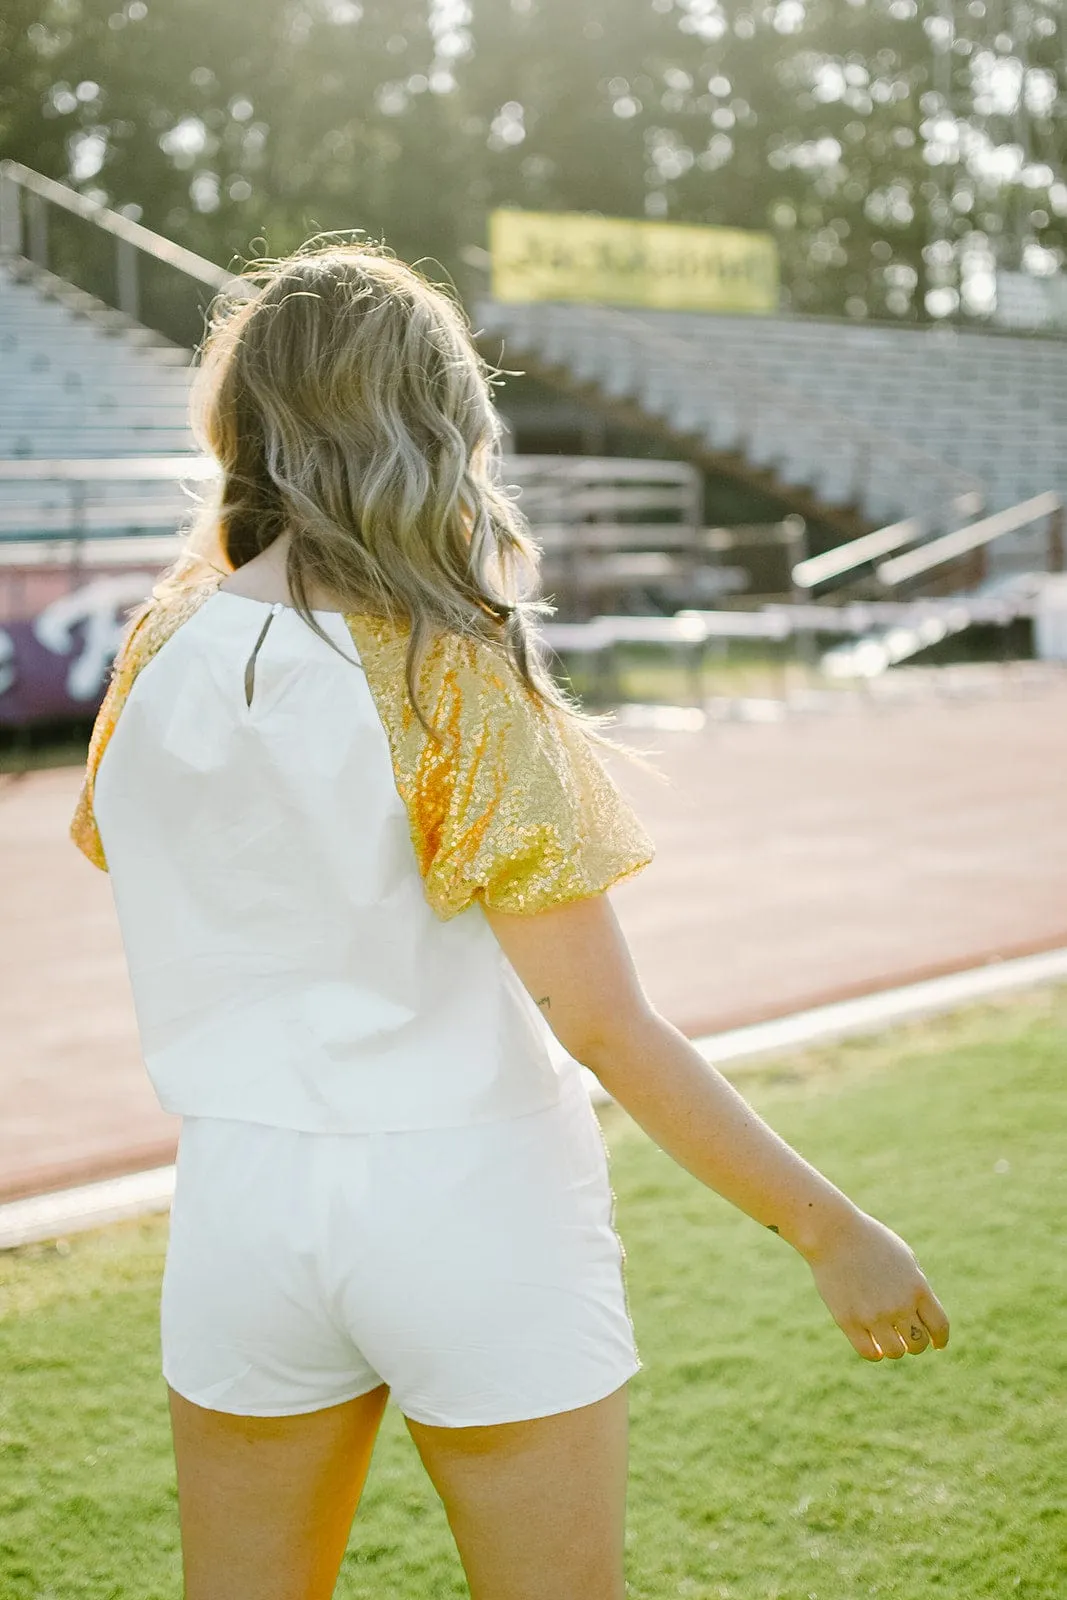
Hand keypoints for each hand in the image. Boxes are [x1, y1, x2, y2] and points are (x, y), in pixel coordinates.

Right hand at [803, 1208, 950, 1360]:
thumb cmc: (870, 1241)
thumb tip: (923, 1317)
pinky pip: (869, 1353)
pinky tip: (872, 1342)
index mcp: (917, 1288)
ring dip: (894, 1347)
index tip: (936, 1344)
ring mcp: (874, 1314)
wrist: (833, 1232)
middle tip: (904, 1335)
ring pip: (895, 1352)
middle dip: (914, 1342)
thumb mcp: (904, 1258)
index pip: (939, 1327)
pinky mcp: (849, 1320)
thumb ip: (917, 1287)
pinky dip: (874, 1352)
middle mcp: (899, 1305)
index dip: (939, 1340)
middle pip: (918, 1344)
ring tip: (886, 1336)